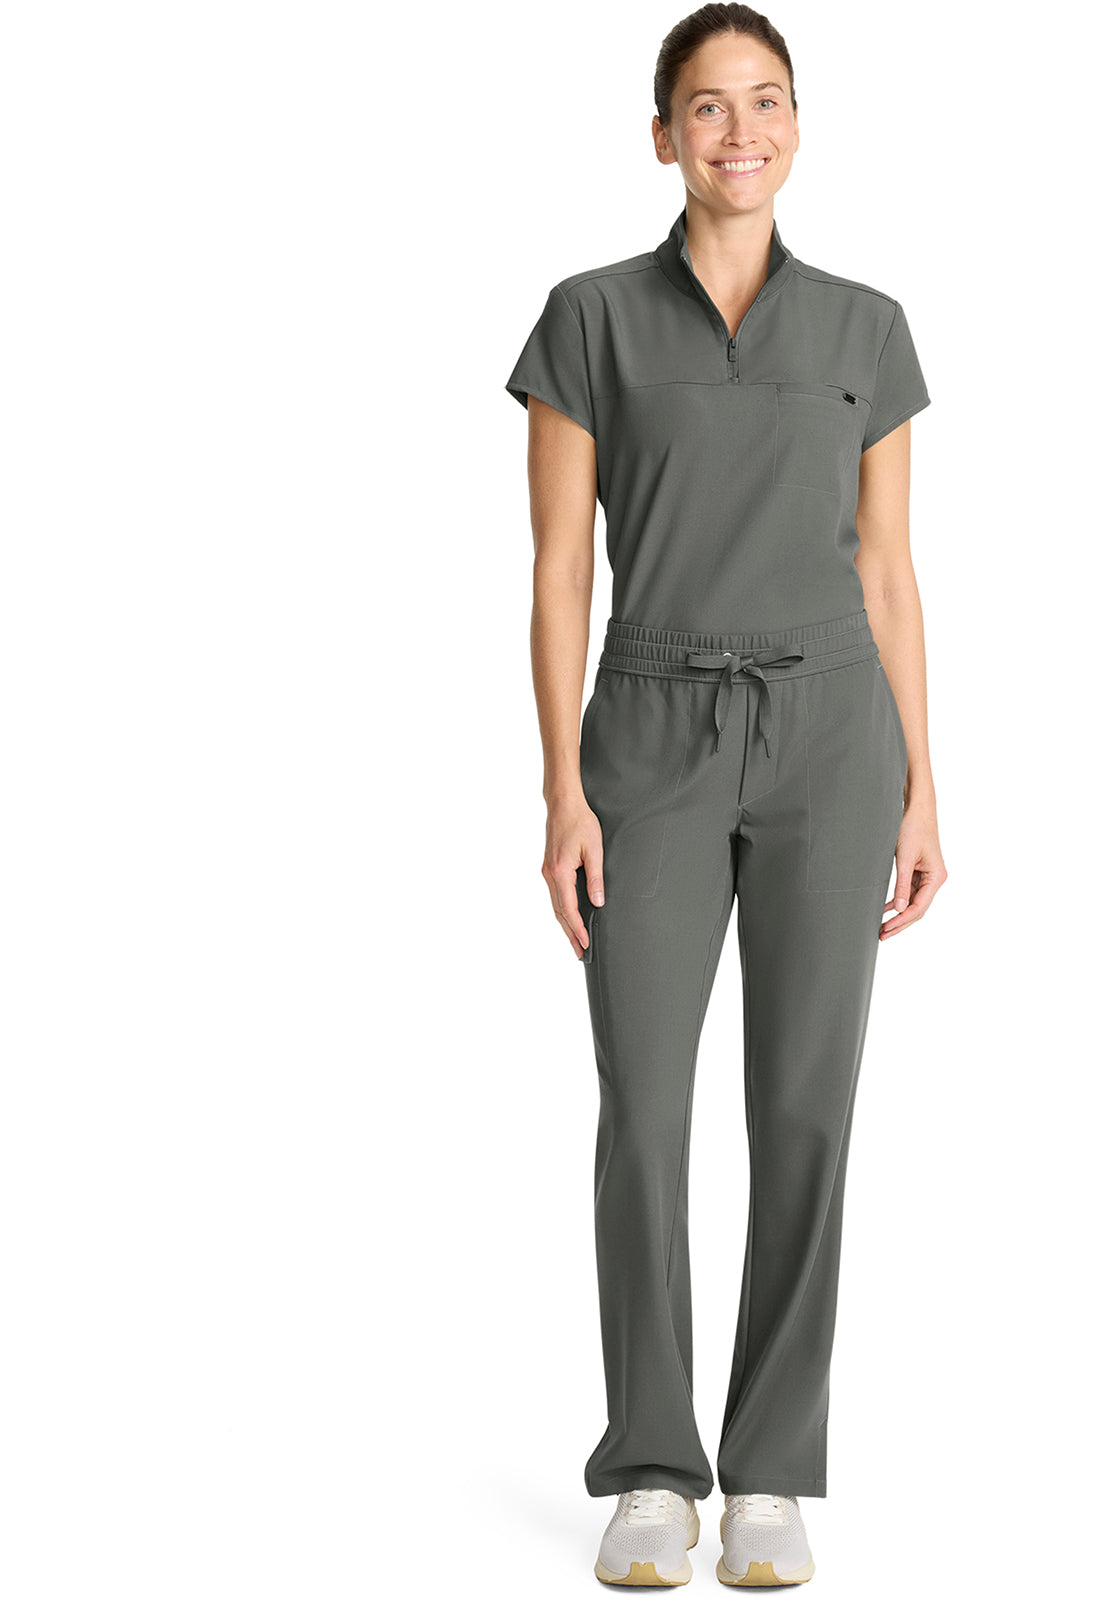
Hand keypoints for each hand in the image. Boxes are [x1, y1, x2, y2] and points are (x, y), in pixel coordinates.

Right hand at [542, 794, 604, 958]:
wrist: (563, 804)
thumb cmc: (580, 822)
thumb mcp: (594, 849)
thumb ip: (595, 877)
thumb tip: (597, 902)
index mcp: (560, 872)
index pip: (568, 909)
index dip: (578, 929)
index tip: (586, 943)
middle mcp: (550, 875)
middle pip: (559, 912)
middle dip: (570, 934)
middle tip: (580, 953)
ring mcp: (547, 872)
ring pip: (555, 905)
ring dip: (565, 924)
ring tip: (575, 940)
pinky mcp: (549, 868)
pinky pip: (555, 895)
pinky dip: (561, 910)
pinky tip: (569, 916)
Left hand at [881, 791, 946, 938]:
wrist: (916, 809)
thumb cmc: (913, 828)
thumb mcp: (904, 857)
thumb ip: (902, 884)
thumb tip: (899, 908)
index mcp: (936, 877)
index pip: (919, 907)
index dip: (902, 920)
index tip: (886, 928)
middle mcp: (934, 879)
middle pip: (917, 909)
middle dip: (900, 923)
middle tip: (882, 935)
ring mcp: (927, 876)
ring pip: (913, 903)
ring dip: (898, 915)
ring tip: (882, 927)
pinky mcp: (918, 871)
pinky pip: (909, 892)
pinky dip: (898, 901)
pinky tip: (886, 910)